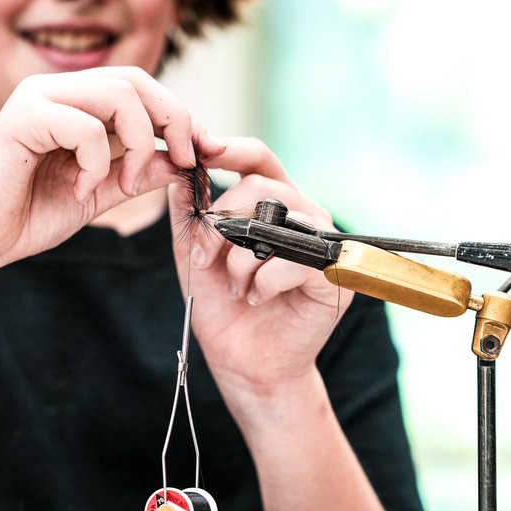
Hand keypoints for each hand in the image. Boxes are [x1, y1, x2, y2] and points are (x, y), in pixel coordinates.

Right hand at [0, 67, 196, 269]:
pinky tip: (78, 190)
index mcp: (72, 102)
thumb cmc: (22, 218)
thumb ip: (135, 173)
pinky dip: (96, 164)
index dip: (180, 114)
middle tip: (186, 160)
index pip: (140, 87)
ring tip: (126, 182)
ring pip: (119, 94)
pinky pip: (87, 128)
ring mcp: (37, 98)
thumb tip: (182, 158)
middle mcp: (55, 90)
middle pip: (137, 79)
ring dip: (139, 142)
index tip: (205, 151)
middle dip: (174, 119)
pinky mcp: (22, 117)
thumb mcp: (95, 194)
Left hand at [169, 136, 350, 395]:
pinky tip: (254, 299)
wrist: (242, 361)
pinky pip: (289, 262)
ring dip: (239, 258)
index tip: (201, 149)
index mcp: (272, 206)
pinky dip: (260, 282)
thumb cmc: (221, 307)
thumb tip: (178, 171)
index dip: (232, 148)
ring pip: (275, 222)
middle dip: (221, 222)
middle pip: (262, 187)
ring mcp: (322, 244)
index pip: (259, 160)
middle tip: (203, 259)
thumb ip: (188, 214)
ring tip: (232, 287)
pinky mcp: (333, 277)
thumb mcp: (194, 255)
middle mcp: (302, 217)